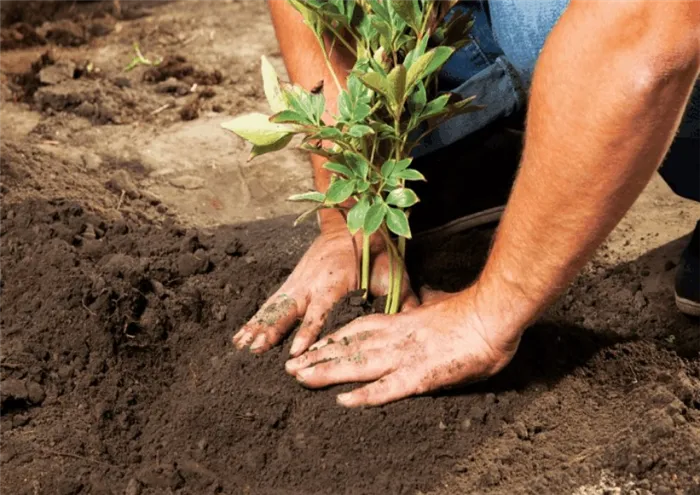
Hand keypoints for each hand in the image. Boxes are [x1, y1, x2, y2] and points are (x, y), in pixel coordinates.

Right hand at [232, 226, 416, 355]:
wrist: (353, 222)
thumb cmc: (376, 252)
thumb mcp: (394, 273)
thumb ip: (402, 301)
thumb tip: (414, 325)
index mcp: (335, 280)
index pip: (321, 310)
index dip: (309, 330)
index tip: (298, 350)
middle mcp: (311, 282)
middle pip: (289, 310)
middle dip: (274, 330)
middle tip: (258, 348)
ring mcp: (298, 282)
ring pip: (276, 307)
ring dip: (259, 326)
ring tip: (243, 346)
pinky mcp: (292, 285)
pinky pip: (271, 305)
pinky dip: (256, 320)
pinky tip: (241, 337)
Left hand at [284, 286, 521, 406]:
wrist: (493, 314)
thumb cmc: (472, 313)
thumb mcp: (442, 306)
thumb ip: (428, 307)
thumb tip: (427, 302)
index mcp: (402, 322)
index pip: (360, 330)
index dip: (334, 339)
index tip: (314, 346)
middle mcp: (396, 338)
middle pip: (350, 347)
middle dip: (319, 358)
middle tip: (292, 368)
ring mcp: (406, 356)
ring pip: (359, 365)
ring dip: (328, 372)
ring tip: (301, 379)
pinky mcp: (421, 375)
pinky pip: (388, 388)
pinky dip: (366, 395)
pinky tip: (344, 401)